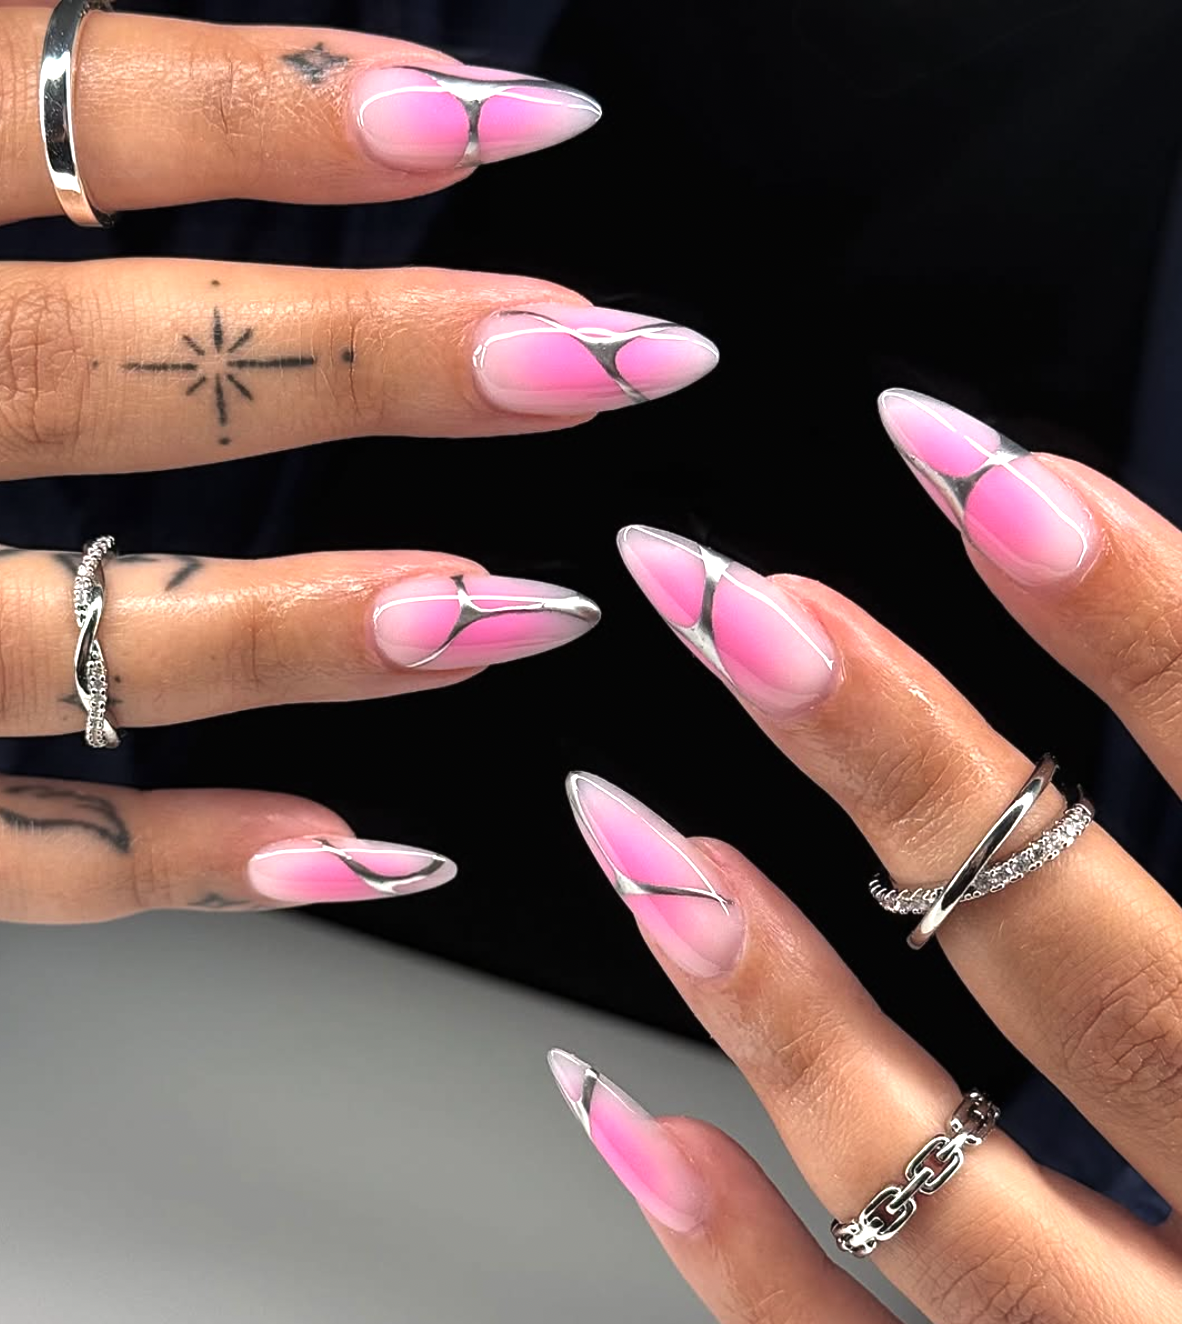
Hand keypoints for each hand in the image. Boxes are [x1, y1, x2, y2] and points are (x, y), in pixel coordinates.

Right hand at [0, 7, 717, 919]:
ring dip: (314, 630)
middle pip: (118, 382)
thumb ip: (27, 129)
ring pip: (101, 640)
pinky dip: (187, 862)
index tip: (509, 126)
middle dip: (368, 367)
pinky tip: (355, 847)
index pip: (63, 115)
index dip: (282, 116)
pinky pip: (33, 855)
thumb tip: (308, 93)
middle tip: (592, 362)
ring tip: (508, 612)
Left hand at [551, 390, 1181, 1320]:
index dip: (1135, 611)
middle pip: (1077, 963)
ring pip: (936, 1185)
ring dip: (768, 1000)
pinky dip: (734, 1254)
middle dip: (896, 762)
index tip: (972, 468)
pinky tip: (622, 1113)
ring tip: (627, 834)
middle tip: (734, 608)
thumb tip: (1090, 543)